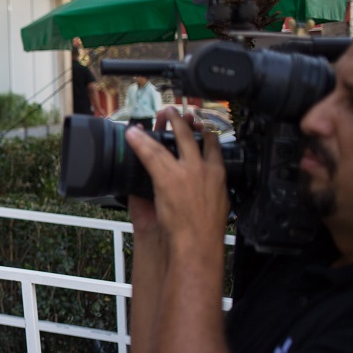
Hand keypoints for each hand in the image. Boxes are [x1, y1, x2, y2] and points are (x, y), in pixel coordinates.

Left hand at [125, 107, 227, 251]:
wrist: (198, 241)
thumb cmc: (207, 229)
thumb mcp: (219, 203)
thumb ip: (212, 189)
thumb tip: (210, 187)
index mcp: (217, 173)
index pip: (214, 146)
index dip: (206, 133)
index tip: (200, 126)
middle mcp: (202, 168)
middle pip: (192, 137)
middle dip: (184, 121)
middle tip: (177, 112)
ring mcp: (184, 171)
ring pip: (172, 140)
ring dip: (165, 124)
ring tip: (160, 114)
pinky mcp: (166, 177)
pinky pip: (150, 154)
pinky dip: (140, 143)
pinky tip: (133, 134)